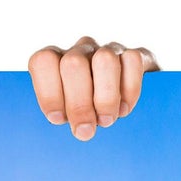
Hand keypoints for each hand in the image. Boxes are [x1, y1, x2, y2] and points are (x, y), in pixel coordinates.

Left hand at [28, 37, 159, 139]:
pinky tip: (124, 109)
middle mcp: (80, 51)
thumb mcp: (65, 121)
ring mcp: (109, 50)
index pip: (43, 61)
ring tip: (106, 121)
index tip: (58, 119)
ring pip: (105, 60)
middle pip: (73, 64)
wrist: (124, 115)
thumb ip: (59, 119)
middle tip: (85, 130)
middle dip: (79, 103)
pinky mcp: (137, 55)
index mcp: (56, 63)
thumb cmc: (85, 120)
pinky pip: (133, 61)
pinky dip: (129, 90)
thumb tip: (74, 129)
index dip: (49, 92)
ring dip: (105, 98)